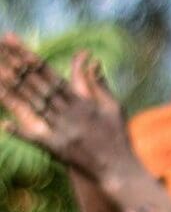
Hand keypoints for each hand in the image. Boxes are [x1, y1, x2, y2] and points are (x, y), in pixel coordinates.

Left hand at [0, 37, 132, 177]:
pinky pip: (35, 138)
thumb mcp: (112, 106)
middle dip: (15, 68)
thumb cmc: (115, 136)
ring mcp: (62, 131)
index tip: (14, 43)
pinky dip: (20, 131)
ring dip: (12, 93)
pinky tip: (4, 123)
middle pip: (37, 87)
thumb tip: (92, 59)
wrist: (118, 168)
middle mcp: (69, 113)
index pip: (50, 75)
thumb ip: (98, 83)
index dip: (30, 59)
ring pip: (32, 107)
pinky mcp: (57, 149)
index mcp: (81, 102)